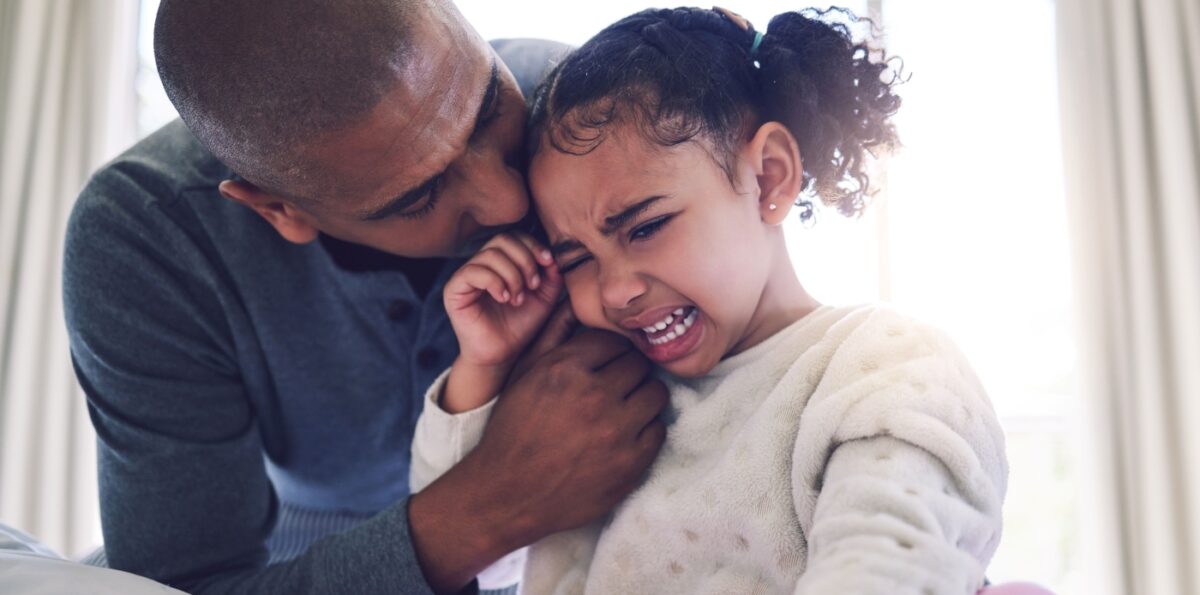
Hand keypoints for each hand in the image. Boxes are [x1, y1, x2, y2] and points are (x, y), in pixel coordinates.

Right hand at [408, 304, 668, 592]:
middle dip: (628, 374)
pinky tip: (621, 437)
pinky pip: (658, 430)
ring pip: (655, 393)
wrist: (506, 493)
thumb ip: (553, 334)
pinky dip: (644, 431)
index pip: (614, 341)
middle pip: (639, 364)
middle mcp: (593, 396)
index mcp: (565, 369)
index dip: (610, 353)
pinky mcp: (631, 463)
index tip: (605, 366)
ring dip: (641, 399)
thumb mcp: (524, 374)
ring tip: (621, 411)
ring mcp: (616, 431)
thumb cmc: (514, 428)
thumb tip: (576, 297)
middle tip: (614, 389)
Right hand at [444, 233, 561, 368]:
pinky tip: (504, 298)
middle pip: (502, 240)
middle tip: (533, 285)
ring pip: (490, 255)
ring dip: (512, 275)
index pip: (514, 237)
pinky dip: (495, 282)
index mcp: (501, 262)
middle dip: (524, 260)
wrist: (502, 355)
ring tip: (518, 298)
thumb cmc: (520, 326)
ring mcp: (466, 275)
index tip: (548, 262)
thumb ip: (551, 276)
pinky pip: (473, 272)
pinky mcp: (454, 289)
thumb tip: (552, 256)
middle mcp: (481, 264)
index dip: (533, 245)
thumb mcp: (543, 298)